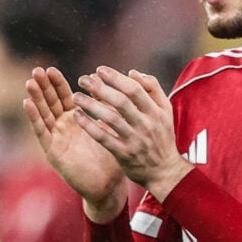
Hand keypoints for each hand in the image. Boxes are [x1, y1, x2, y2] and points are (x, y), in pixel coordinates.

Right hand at [24, 67, 127, 220]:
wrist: (108, 185)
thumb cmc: (110, 156)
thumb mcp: (107, 126)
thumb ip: (104, 106)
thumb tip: (103, 83)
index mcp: (75, 119)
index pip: (64, 97)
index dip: (57, 83)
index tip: (50, 69)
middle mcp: (63, 127)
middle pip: (50, 102)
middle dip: (43, 87)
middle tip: (36, 70)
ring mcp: (56, 139)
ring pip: (43, 114)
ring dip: (36, 98)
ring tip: (30, 82)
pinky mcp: (52, 151)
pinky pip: (42, 132)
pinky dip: (34, 117)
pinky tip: (27, 103)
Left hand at [71, 67, 192, 200]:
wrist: (164, 171)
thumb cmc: (162, 137)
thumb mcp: (166, 111)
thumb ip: (153, 89)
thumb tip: (133, 72)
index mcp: (156, 111)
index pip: (134, 89)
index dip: (116, 78)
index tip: (99, 70)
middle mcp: (146, 124)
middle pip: (121, 101)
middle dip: (100, 88)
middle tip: (83, 79)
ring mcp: (134, 140)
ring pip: (110, 118)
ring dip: (91, 105)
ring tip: (76, 96)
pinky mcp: (124, 154)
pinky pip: (103, 138)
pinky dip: (89, 126)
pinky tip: (77, 116)